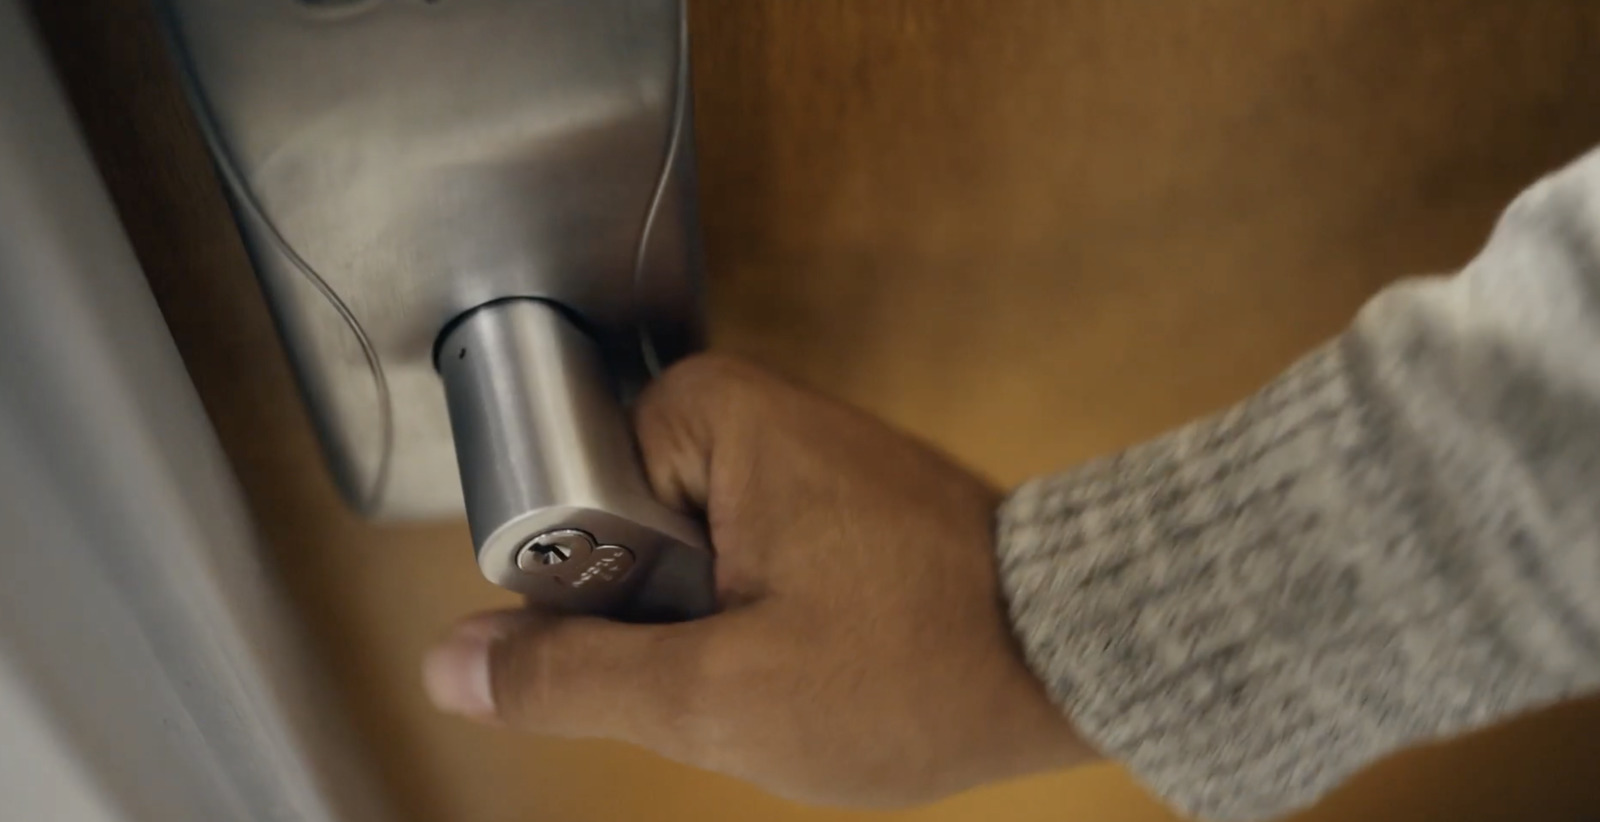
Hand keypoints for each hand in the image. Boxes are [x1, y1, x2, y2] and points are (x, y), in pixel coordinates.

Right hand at [422, 354, 1094, 806]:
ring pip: (672, 567)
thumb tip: (452, 663)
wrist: (1073, 656)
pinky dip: (754, 624)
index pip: (555, 502)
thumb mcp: (717, 696)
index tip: (662, 637)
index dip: (582, 595)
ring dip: (708, 634)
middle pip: (611, 536)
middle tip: (742, 657)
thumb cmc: (919, 663)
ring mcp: (787, 455)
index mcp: (704, 412)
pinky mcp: (823, 500)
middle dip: (654, 622)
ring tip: (796, 655)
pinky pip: (731, 568)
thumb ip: (572, 676)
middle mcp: (744, 410)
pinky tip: (818, 651)